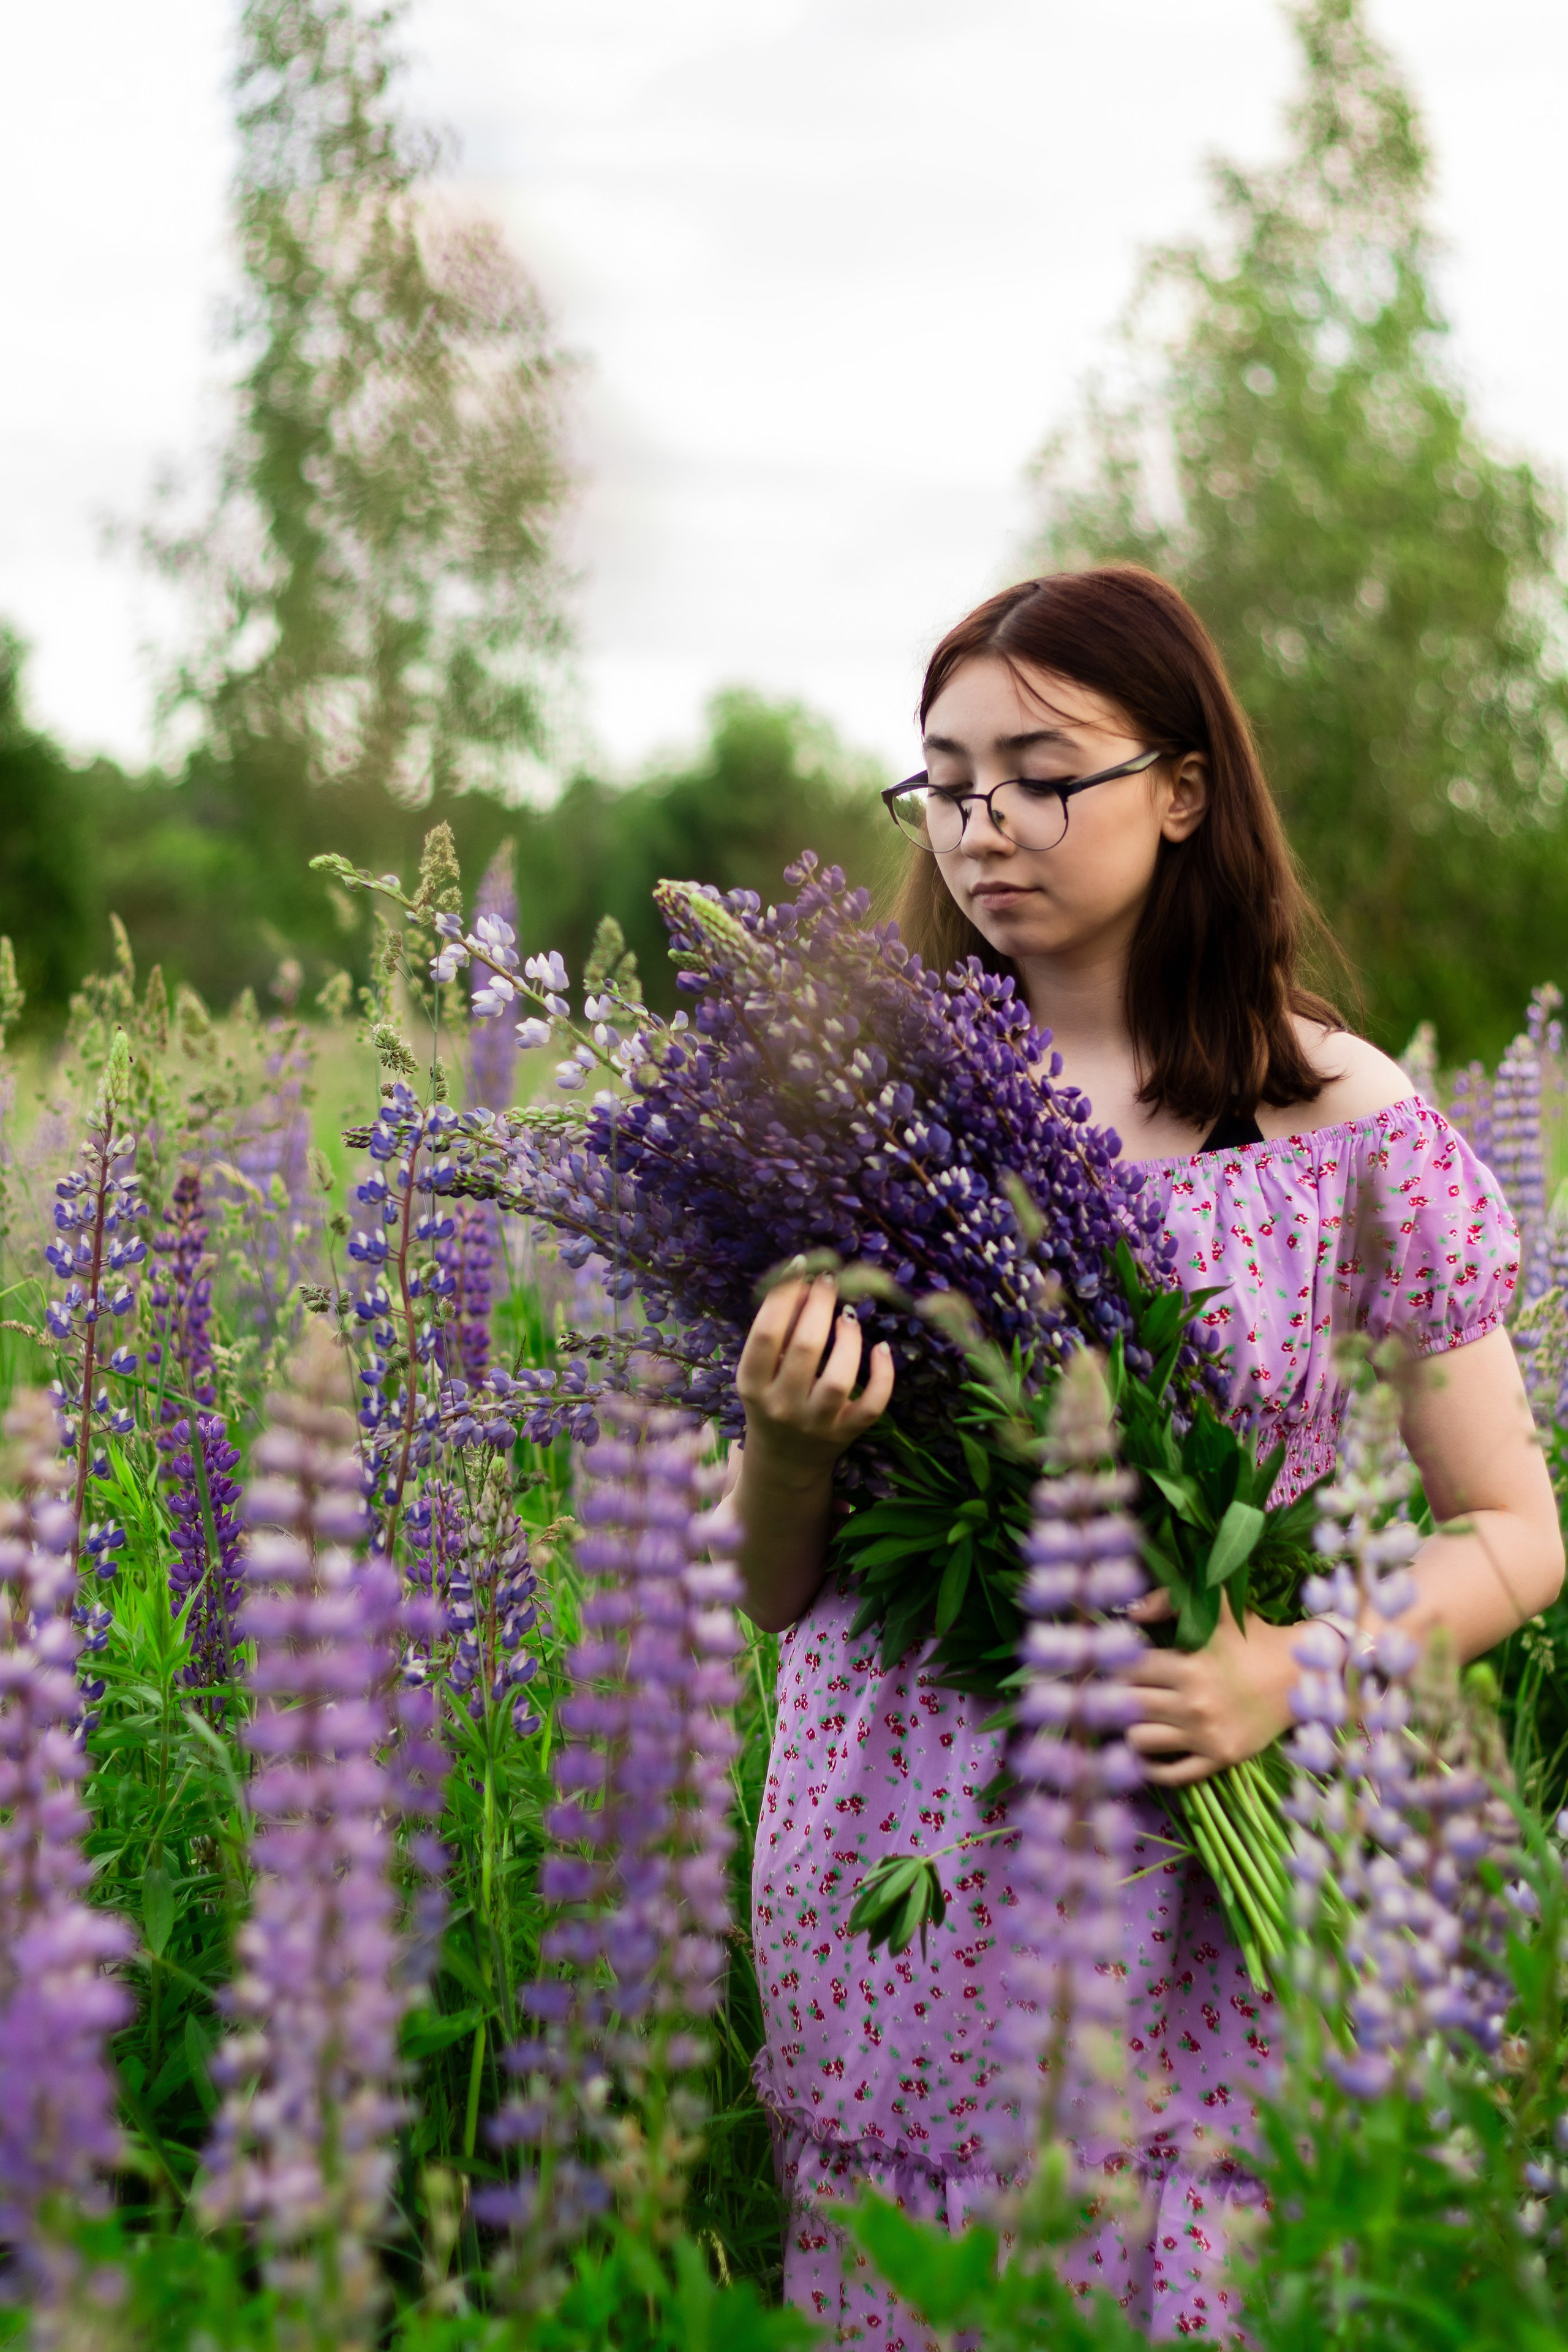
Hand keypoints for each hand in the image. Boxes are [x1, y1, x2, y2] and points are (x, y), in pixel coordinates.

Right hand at [736, 1276, 893, 1482]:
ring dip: (848, 1340)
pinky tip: (882, 1348)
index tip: (800, 1266)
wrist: (784, 1462)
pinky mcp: (846, 1433)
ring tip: (849, 1315)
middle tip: (829, 1280)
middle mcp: (782, 1406)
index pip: (766, 1334)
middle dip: (819, 1306)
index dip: (783, 1295)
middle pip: (805, 1349)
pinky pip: (872, 1405)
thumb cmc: (771, 1400)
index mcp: (752, 1385)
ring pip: (839, 1379)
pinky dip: (883, 1376)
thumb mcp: (761, 1371)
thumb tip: (803, 1281)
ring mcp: (816, 1423)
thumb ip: (776, 1333)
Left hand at [1125, 1600, 1298, 1785]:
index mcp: (1189, 1667)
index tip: (1110, 1663)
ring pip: (1140, 1740)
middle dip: (1114, 1696)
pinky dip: (1151, 1766)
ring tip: (1130, 1718)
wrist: (1301, 1677)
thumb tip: (1132, 1612)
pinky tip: (1146, 1754)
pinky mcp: (1219, 1757)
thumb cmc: (1256, 1638)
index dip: (1114, 1665)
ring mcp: (1205, 1735)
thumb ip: (1172, 1600)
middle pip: (1128, 1704)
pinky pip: (1171, 1773)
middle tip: (1109, 1692)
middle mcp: (1194, 1705)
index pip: (1129, 1669)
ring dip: (1129, 1728)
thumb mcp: (1220, 1609)